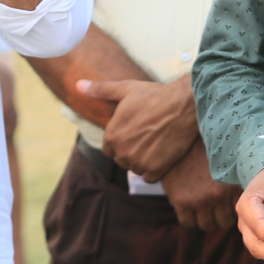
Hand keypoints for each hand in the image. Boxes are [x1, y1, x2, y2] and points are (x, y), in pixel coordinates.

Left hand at [77, 77, 198, 180]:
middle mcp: (122, 151)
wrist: (184, 104)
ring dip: (144, 160)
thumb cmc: (155, 95)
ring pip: (136, 168)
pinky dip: (155, 169)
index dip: (122, 139)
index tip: (136, 131)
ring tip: (157, 143)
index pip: (110, 148)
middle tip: (148, 136)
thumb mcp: (126, 89)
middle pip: (123, 159)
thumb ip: (100, 90)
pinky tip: (163, 154)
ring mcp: (139, 161)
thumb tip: (78, 85)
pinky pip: (150, 177)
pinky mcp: (156, 168)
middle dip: (133, 150)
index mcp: (112, 135)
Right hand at [161, 137, 242, 230]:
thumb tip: (248, 203)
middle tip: (217, 207)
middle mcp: (215, 195)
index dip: (234, 209)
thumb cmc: (209, 153)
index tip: (229, 202)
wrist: (184, 140)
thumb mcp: (229, 166)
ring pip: (207, 225)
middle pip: (223, 222)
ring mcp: (197, 200)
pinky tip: (191, 207)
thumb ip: (236, 184)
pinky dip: (190, 218)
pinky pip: (188, 222)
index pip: (238, 212)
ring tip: (205, 207)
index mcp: (231, 186)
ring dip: (207, 218)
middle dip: (221, 216)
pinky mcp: (180, 201)